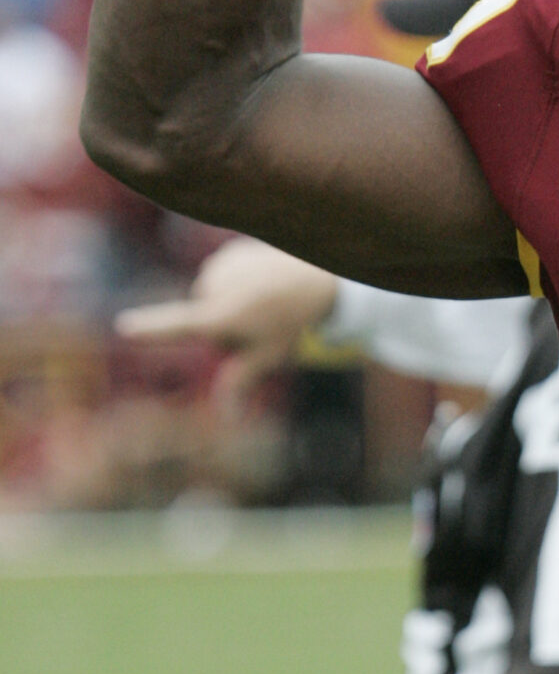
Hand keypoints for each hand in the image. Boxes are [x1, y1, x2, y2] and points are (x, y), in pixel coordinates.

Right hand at [116, 237, 337, 393]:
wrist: (317, 280)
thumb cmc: (291, 323)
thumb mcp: (267, 356)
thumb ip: (239, 382)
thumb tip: (227, 419)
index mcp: (224, 317)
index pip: (180, 326)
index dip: (152, 329)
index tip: (125, 327)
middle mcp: (217, 288)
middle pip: (202, 320)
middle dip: (222, 328)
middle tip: (257, 325)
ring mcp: (220, 268)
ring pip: (209, 298)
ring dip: (228, 305)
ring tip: (260, 302)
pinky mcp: (226, 254)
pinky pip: (219, 279)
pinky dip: (234, 284)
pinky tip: (258, 283)